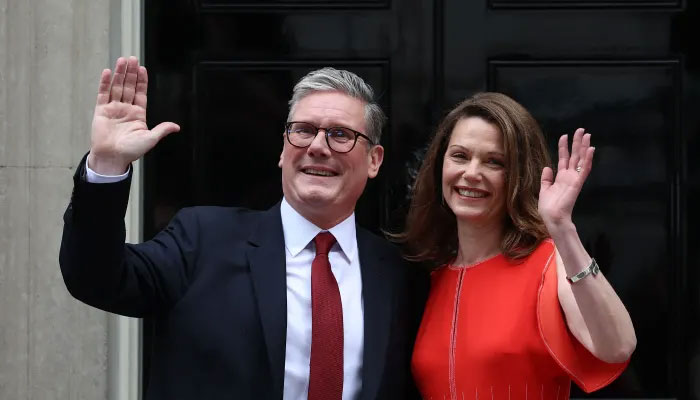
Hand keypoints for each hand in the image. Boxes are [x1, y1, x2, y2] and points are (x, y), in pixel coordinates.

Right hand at [88, 56, 179, 173]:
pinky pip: (103, 94)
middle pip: (129, 87)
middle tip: (132, 58)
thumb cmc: (131, 151)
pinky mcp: (101, 111)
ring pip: (116, 87)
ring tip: (122, 60)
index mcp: (138, 114)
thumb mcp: (150, 139)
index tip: (142, 68)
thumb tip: (176, 127)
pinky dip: (104, 83)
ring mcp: (113, 108)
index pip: (140, 93)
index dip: (142, 81)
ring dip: (119, 74)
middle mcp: (126, 109)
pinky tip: (107, 72)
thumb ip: (161, 130)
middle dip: (131, 73)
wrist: (112, 158)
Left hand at [539, 128, 594, 231]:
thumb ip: (546, 178)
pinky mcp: (577, 183)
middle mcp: (569, 176)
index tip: (564, 135)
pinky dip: (588, 159)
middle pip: (574, 156)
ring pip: (581, 160)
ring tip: (587, 135)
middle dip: (577, 143)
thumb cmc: (548, 207)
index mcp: (561, 177)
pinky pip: (584, 169)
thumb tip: (547, 167)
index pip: (564, 158)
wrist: (552, 217)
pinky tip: (591, 149)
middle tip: (581, 130)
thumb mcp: (544, 189)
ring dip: (584, 147)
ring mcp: (574, 179)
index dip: (564, 147)